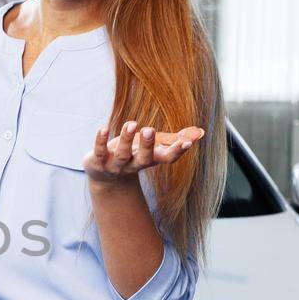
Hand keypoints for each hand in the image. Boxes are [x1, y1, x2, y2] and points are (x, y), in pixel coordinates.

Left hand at [84, 121, 204, 182]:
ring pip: (122, 154)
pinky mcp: (98, 161)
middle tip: (149, 129)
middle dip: (147, 145)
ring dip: (127, 139)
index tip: (187, 142)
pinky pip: (99, 151)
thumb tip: (200, 132)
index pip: (165, 159)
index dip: (176, 152)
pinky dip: (100, 141)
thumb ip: (173, 140)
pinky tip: (103, 128)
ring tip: (132, 123)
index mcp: (149, 160)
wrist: (103, 176)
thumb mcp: (152, 148)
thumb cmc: (133, 155)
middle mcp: (134, 165)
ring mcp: (115, 165)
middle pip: (143, 159)